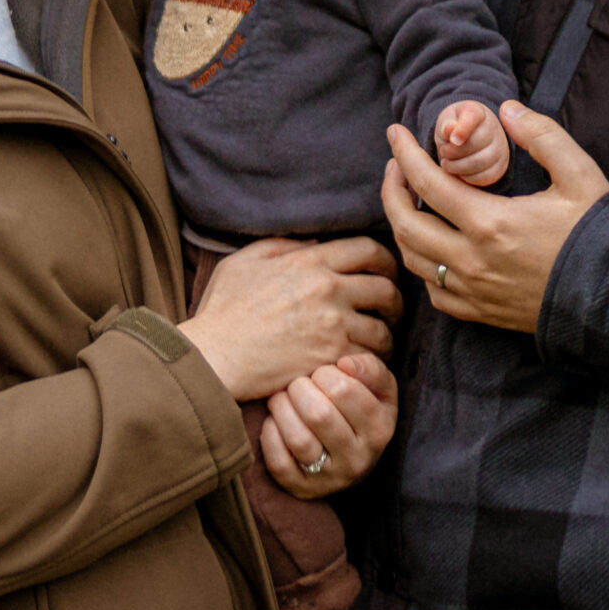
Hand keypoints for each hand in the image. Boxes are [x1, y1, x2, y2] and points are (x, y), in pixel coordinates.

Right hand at [179, 235, 402, 401]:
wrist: (214, 355)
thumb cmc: (222, 311)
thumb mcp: (244, 262)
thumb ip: (282, 246)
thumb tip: (314, 244)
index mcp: (309, 261)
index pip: (368, 250)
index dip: (385, 261)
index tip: (385, 274)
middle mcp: (328, 289)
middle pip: (386, 288)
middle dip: (394, 301)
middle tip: (389, 312)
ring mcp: (332, 325)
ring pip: (383, 329)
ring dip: (385, 336)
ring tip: (378, 343)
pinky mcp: (331, 358)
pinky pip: (369, 359)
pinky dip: (370, 362)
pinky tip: (361, 365)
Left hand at [258, 352, 398, 500]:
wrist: (352, 455)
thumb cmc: (362, 409)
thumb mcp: (379, 388)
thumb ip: (370, 368)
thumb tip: (344, 363)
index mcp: (380, 429)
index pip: (344, 390)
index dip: (325, 373)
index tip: (321, 373)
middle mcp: (358, 459)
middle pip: (319, 414)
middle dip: (300, 389)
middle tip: (298, 384)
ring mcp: (330, 479)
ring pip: (299, 439)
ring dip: (282, 409)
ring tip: (283, 398)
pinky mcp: (303, 489)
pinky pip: (279, 462)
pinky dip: (271, 435)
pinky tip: (276, 421)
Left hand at [384, 100, 608, 333]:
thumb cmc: (598, 235)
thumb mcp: (578, 175)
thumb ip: (541, 135)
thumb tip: (507, 109)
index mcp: (490, 223)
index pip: (426, 183)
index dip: (404, 154)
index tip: (395, 134)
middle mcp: (472, 261)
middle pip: (405, 225)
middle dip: (390, 191)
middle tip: (395, 167)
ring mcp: (474, 291)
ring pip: (413, 260)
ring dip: (403, 227)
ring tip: (408, 202)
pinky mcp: (481, 313)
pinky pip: (434, 292)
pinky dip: (423, 266)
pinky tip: (433, 248)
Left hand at [432, 100, 510, 187]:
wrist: (467, 140)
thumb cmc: (453, 128)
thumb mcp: (445, 122)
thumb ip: (445, 125)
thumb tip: (448, 129)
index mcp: (477, 112)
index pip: (473, 116)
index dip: (462, 129)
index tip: (452, 140)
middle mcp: (494, 129)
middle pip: (475, 143)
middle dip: (454, 151)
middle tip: (443, 152)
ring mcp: (500, 149)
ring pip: (479, 162)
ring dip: (457, 166)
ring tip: (447, 163)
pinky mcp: (499, 168)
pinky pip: (483, 177)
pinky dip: (467, 177)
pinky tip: (459, 171)